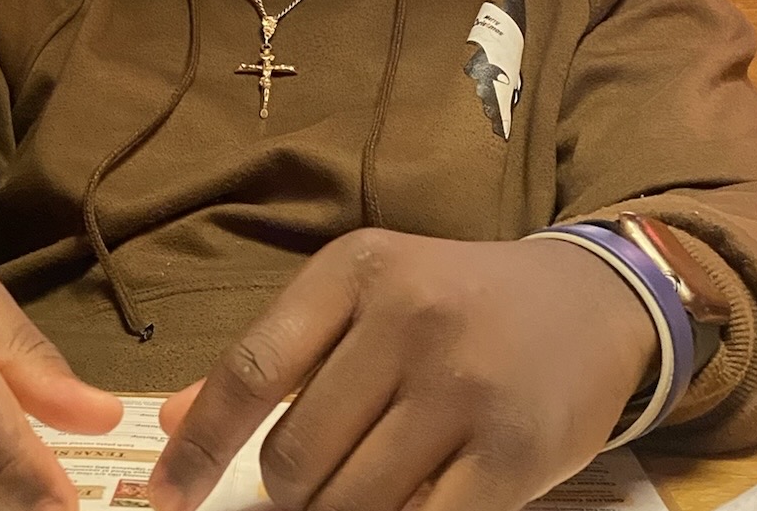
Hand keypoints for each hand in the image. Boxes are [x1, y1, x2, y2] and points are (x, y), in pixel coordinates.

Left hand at [150, 230, 656, 510]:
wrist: (590, 303)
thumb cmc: (456, 303)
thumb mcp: (364, 297)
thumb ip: (275, 356)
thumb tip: (174, 420)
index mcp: (357, 270)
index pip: (251, 370)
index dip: (198, 447)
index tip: (166, 495)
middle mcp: (409, 318)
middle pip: (295, 454)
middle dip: (289, 491)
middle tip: (315, 483)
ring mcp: (464, 387)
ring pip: (350, 503)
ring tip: (364, 488)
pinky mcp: (513, 453)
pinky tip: (405, 503)